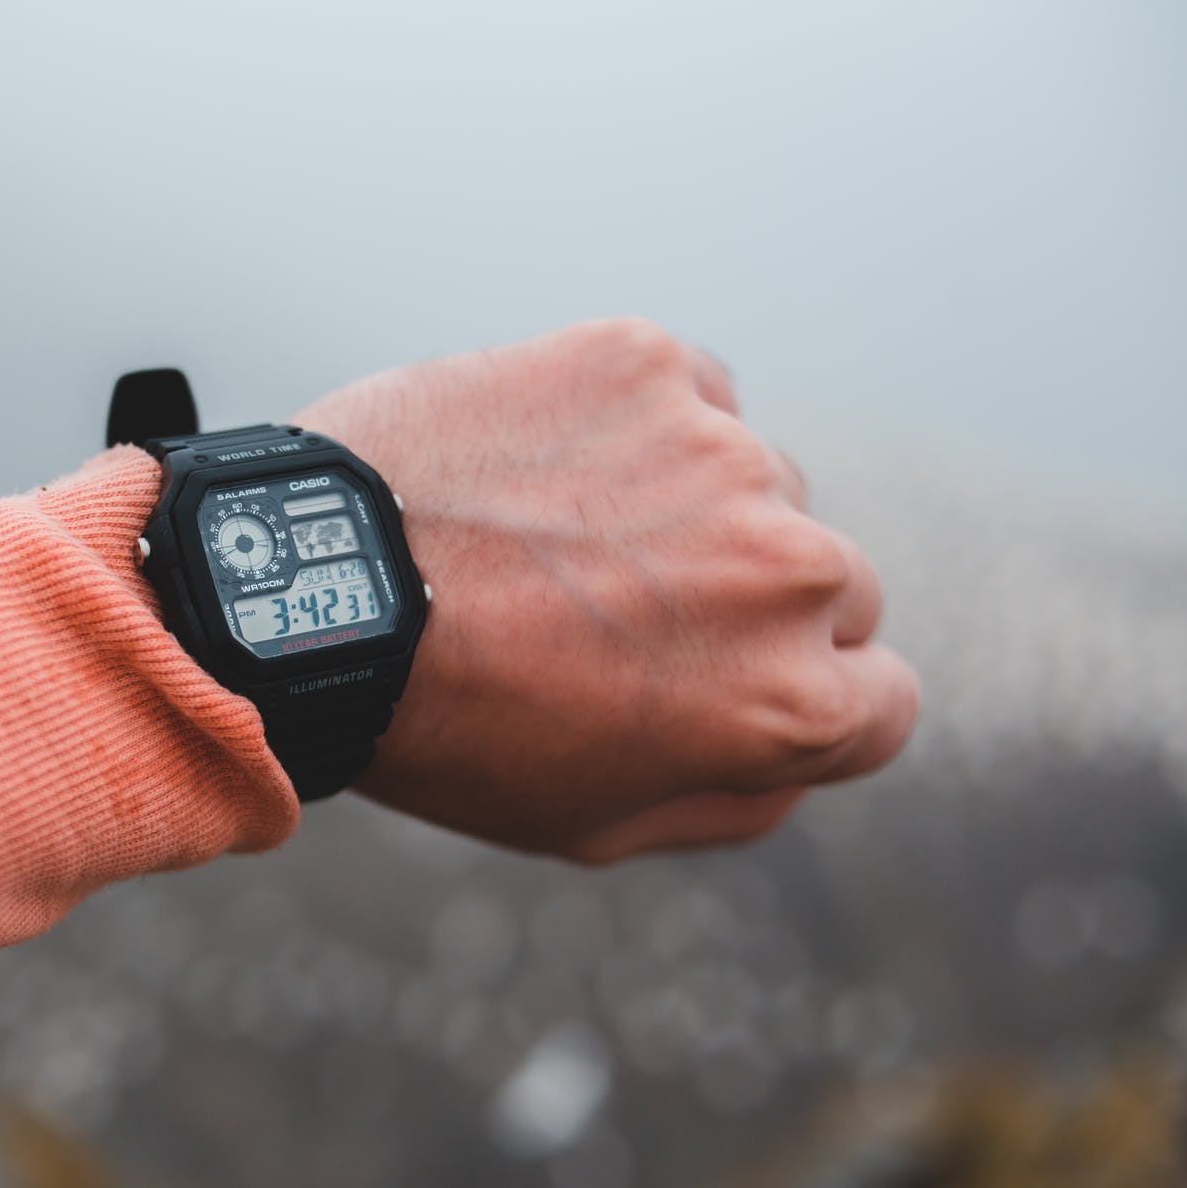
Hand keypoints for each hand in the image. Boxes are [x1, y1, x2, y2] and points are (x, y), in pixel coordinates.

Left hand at [293, 318, 919, 862]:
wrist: (307, 595)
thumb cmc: (444, 726)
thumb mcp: (595, 825)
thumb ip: (736, 798)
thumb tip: (800, 755)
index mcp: (790, 700)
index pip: (879, 696)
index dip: (799, 697)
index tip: (720, 681)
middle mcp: (786, 569)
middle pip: (832, 584)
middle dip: (748, 605)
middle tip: (620, 612)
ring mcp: (719, 450)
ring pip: (757, 481)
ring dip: (689, 508)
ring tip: (557, 538)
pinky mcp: (645, 363)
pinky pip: (688, 395)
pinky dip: (638, 427)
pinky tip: (546, 468)